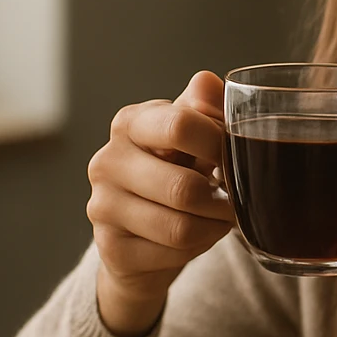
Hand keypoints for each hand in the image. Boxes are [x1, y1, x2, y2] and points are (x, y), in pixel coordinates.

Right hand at [86, 71, 234, 336]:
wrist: (142, 233)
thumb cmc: (175, 172)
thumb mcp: (191, 137)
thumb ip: (203, 109)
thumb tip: (209, 82)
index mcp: (129, 123)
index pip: (179, 125)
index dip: (220, 145)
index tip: (234, 158)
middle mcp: (107, 161)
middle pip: (184, 188)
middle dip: (223, 201)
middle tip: (235, 202)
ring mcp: (102, 206)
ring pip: (180, 228)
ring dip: (213, 228)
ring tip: (219, 219)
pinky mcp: (109, 248)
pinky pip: (171, 254)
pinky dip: (196, 249)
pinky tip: (196, 238)